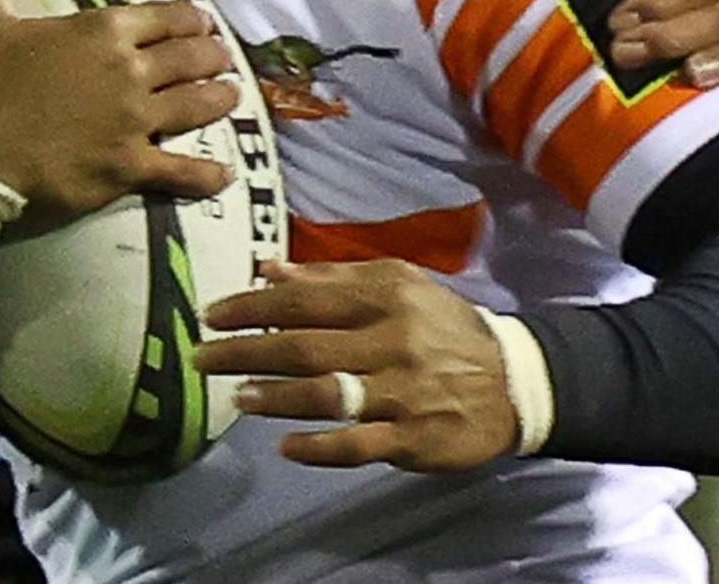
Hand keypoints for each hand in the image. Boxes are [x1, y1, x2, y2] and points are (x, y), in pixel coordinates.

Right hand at [0, 0, 238, 227]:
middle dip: (212, 56)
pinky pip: (182, 171)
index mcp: (102, 30)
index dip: (191, 19)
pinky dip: (208, 175)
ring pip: (198, 105)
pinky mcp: (130, 166)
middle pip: (190, 58)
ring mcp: (135, 120)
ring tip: (232, 96)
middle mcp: (129, 70)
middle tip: (221, 58)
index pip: (166, 17)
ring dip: (221, 99)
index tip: (201, 23)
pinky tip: (225, 175)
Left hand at [195, 258, 516, 471]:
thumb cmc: (442, 328)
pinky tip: (285, 445)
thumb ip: (332, 277)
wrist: (514, 380)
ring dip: (274, 396)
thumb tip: (267, 270)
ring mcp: (402, 392)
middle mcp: (392, 341)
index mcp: (386, 297)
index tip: (212, 314)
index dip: (252, 307)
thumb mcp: (399, 286)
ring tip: (237, 397)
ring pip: (325, 394)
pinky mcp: (412, 437)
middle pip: (305, 346)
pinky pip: (355, 444)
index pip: (305, 300)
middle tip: (204, 358)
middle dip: (245, 351)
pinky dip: (317, 448)